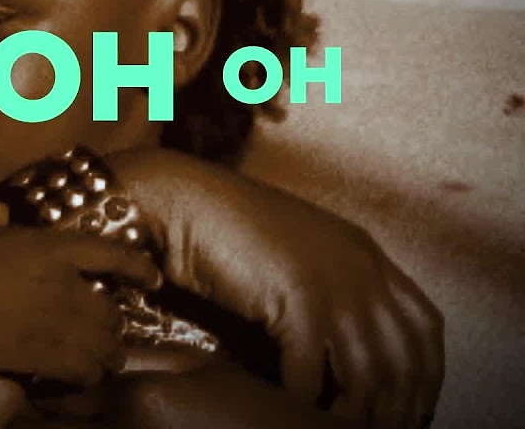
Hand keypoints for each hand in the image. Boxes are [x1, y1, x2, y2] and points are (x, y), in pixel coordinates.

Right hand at [0, 200, 163, 385]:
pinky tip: (80, 378)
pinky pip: (82, 371)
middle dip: (114, 326)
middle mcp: (62, 284)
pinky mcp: (37, 355)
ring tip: (104, 363)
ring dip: (107, 355)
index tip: (153, 278)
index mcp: (50, 246)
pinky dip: (86, 376)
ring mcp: (53, 322)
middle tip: (109, 334)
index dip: (139, 268)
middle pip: (112, 311)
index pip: (112, 255)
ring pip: (104, 347)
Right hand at [109, 149, 443, 428]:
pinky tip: (289, 407)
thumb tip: (338, 349)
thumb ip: (329, 288)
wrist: (182, 201)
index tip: (410, 407)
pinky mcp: (295, 301)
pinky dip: (303, 401)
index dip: (425, 375)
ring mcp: (332, 284)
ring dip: (353, 414)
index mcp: (365, 254)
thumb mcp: (296, 253)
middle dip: (397, 407)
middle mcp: (361, 268)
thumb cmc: (227, 227)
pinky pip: (312, 373)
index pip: (424, 326)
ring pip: (368, 375)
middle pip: (406, 358)